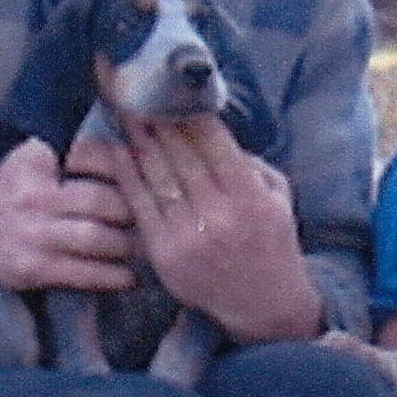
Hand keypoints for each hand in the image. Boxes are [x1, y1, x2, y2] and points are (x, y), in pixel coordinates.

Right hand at [0, 136, 135, 292]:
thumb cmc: (6, 196)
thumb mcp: (28, 162)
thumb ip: (72, 154)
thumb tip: (135, 154)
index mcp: (35, 161)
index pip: (95, 157)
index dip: (129, 167)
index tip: (150, 175)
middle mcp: (33, 196)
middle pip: (102, 201)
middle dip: (134, 211)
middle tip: (155, 217)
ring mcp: (33, 235)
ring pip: (98, 238)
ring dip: (128, 245)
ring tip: (144, 246)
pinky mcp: (34, 269)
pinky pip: (85, 273)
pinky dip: (114, 277)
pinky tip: (131, 277)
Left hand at [70, 115, 322, 343]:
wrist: (262, 305)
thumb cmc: (272, 242)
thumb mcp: (278, 196)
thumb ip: (250, 163)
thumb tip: (213, 133)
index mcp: (250, 197)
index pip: (214, 143)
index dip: (189, 114)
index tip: (172, 91)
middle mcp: (219, 215)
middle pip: (180, 155)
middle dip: (158, 121)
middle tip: (138, 92)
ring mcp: (189, 235)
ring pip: (157, 176)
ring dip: (138, 141)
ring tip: (125, 114)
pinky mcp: (165, 253)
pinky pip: (141, 206)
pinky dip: (127, 176)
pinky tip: (119, 152)